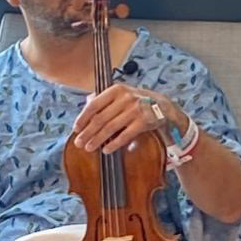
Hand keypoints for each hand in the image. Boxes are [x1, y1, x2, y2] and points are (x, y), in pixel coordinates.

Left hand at [72, 84, 187, 153]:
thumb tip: (86, 103)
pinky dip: (114, 144)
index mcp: (116, 90)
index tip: (76, 129)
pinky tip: (106, 150)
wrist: (163, 106)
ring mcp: (135, 110)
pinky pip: (125, 135)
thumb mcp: (122, 94)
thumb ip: (105, 98)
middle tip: (79, 143)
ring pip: (110, 128)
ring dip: (98, 140)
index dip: (83, 118)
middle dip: (88, 132)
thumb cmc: (138, 101)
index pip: (94, 105)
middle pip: (100, 118)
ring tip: (89, 148)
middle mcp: (125, 98)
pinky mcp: (143, 122)